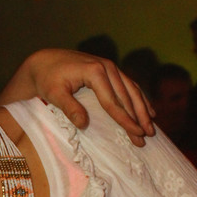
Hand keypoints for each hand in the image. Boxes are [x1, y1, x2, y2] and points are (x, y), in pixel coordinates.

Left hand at [0, 48, 155, 146]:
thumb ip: (69, 108)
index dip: (125, 120)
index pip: (113, 102)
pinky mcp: (109, 70)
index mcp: (95, 72)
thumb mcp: (54, 94)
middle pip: (127, 96)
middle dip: (139, 117)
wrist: (44, 61)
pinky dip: (139, 98)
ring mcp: (110, 67)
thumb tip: (84, 124)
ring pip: (132, 90)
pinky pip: (128, 85)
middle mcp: (107, 66)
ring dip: (143, 109)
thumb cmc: (47, 79)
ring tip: (152, 126)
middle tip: (148, 136)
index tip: (136, 134)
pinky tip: (148, 109)